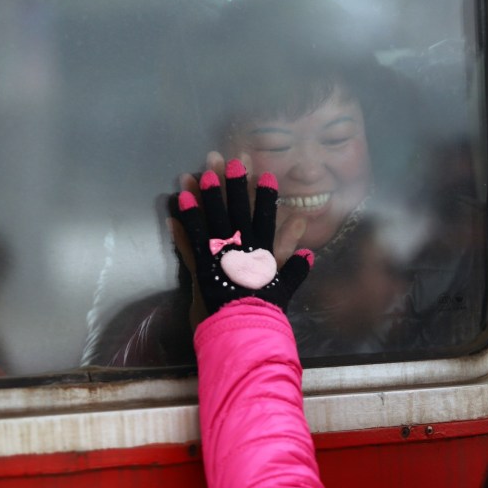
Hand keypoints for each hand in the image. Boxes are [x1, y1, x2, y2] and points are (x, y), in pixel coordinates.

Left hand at [174, 159, 312, 313]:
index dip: (265, 196)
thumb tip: (309, 253)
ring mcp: (219, 253)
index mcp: (262, 250)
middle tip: (229, 161)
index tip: (267, 175)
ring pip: (211, 218)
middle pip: (236, 210)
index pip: (266, 217)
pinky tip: (179, 203)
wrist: (243, 326)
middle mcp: (241, 246)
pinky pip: (190, 238)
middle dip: (233, 185)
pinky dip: (185, 221)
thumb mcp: (285, 288)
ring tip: (197, 174)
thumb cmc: (265, 309)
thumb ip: (296, 269)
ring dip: (204, 195)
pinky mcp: (201, 264)